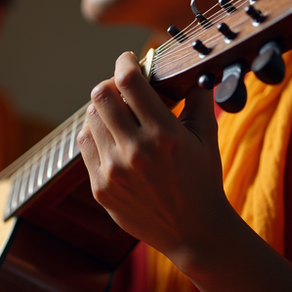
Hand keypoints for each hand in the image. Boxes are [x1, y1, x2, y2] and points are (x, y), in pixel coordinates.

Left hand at [77, 51, 227, 255]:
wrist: (194, 232)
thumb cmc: (203, 181)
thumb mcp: (206, 137)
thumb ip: (197, 99)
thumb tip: (191, 70)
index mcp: (164, 135)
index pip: (129, 82)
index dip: (125, 62)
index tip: (127, 59)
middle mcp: (135, 151)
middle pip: (100, 96)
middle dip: (110, 85)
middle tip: (121, 88)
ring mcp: (114, 171)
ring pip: (90, 119)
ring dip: (102, 110)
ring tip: (118, 115)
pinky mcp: (100, 187)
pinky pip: (84, 144)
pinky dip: (94, 133)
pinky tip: (110, 136)